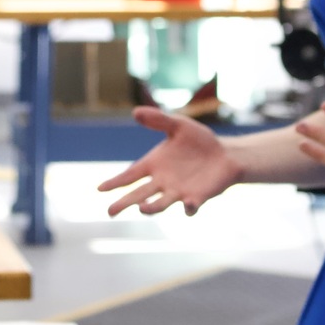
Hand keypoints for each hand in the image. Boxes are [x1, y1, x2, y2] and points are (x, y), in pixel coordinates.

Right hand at [98, 106, 241, 216]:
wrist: (225, 154)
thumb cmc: (200, 141)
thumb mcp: (179, 125)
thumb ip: (159, 120)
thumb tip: (136, 112)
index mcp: (154, 164)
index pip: (130, 175)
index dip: (115, 182)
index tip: (100, 189)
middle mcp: (162, 181)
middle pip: (138, 194)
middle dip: (124, 203)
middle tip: (110, 212)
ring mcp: (178, 192)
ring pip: (160, 204)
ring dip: (152, 208)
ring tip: (142, 209)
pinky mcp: (197, 198)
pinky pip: (191, 206)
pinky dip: (189, 207)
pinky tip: (188, 204)